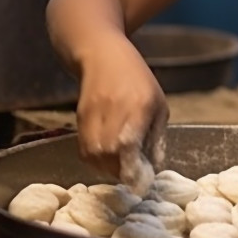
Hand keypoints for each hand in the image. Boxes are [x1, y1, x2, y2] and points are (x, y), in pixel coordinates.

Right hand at [74, 36, 168, 179]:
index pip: (129, 146)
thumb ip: (156, 136)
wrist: (102, 55)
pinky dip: (95, 160)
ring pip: (94, 156)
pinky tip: (107, 156)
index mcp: (137, 107)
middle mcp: (112, 112)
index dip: (133, 170)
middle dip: (121, 172)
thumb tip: (153, 166)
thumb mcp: (158, 104)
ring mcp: (92, 115)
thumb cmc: (138, 80)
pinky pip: (84, 149)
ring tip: (120, 165)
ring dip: (107, 168)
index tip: (141, 183)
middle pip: (109, 156)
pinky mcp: (78, 119)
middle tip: (132, 174)